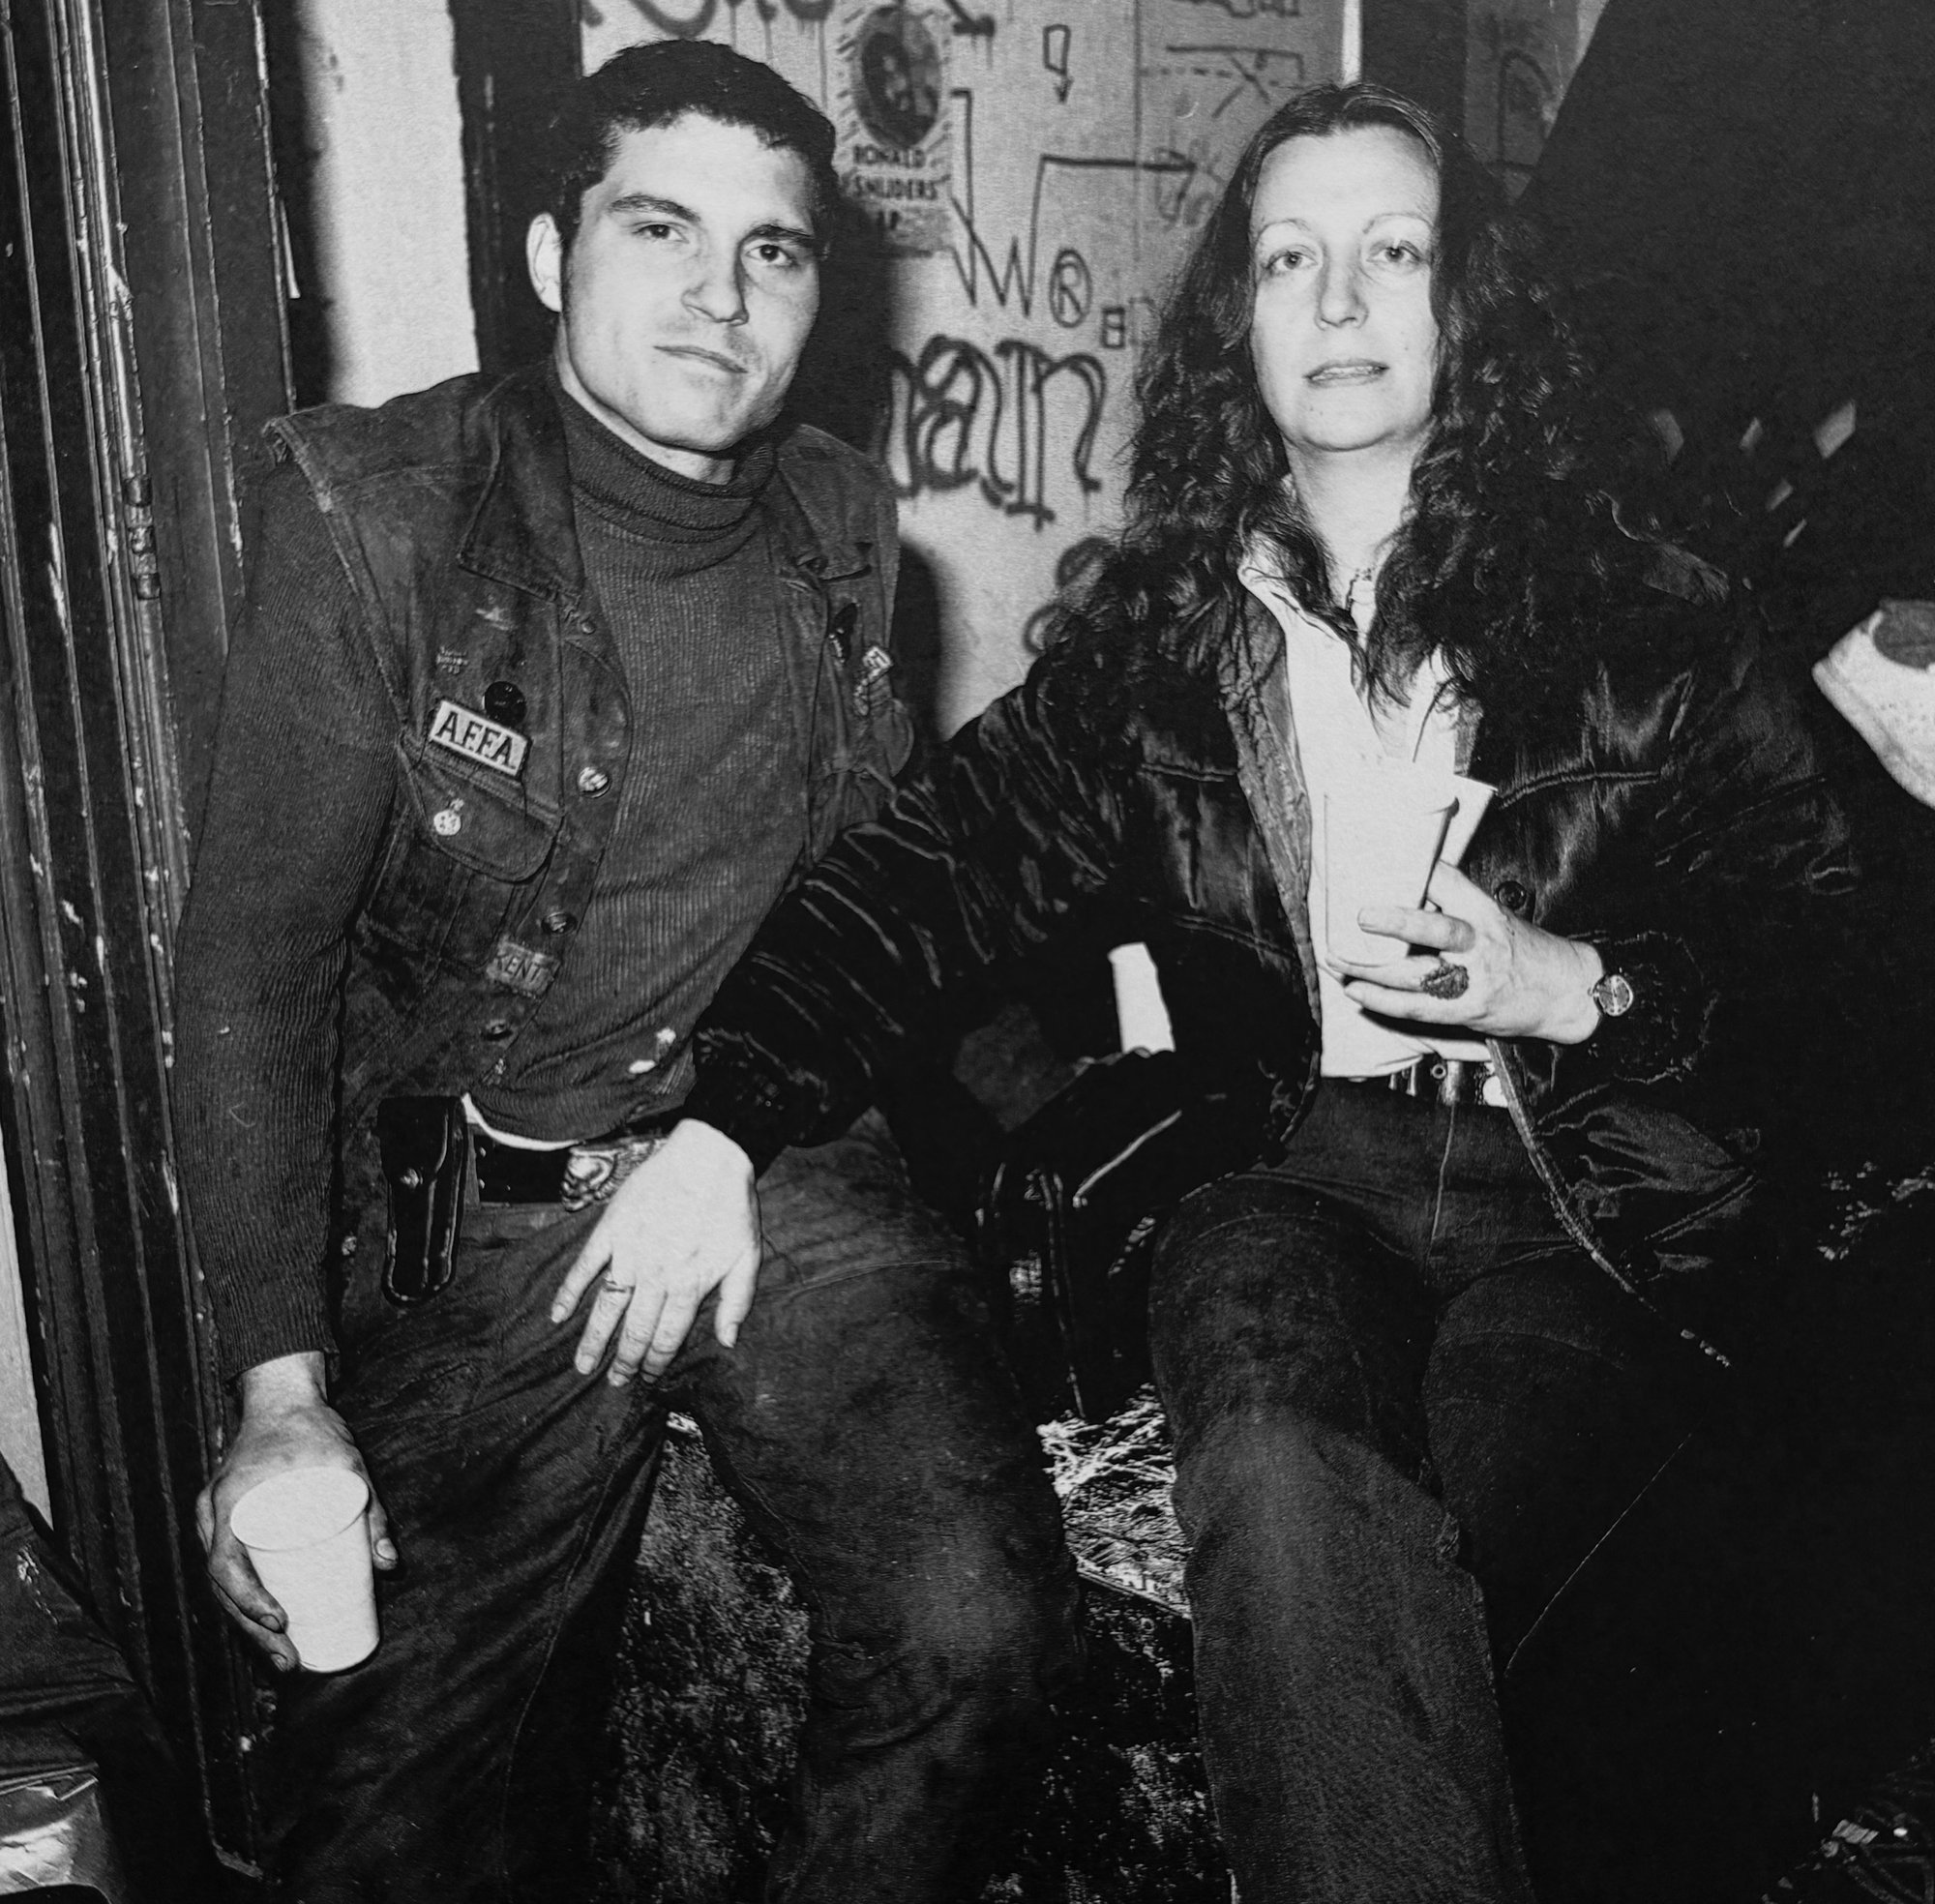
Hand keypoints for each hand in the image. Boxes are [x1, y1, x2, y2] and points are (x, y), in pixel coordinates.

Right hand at [194, 1352, 395, 1671]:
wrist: (283, 1397)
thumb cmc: (314, 1429)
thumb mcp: (349, 1463)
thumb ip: (372, 1511)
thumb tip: (388, 1566)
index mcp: (229, 1500)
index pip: (225, 1564)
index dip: (247, 1601)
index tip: (280, 1621)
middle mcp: (212, 1515)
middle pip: (222, 1587)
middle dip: (253, 1630)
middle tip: (289, 1659)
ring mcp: (214, 1520)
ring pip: (223, 1583)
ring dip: (248, 1623)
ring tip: (285, 1654)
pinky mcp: (226, 1522)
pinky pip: (227, 1568)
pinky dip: (243, 1600)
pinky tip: (267, 1626)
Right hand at [549, 1119, 760, 1387]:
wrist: (709, 1156)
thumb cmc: (731, 1207)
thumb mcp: (746, 1256)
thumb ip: (737, 1302)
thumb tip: (727, 1342)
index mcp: (689, 1285)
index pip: (667, 1337)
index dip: (656, 1362)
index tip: (647, 1378)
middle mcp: (656, 1276)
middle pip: (635, 1330)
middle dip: (625, 1362)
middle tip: (615, 1384)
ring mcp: (630, 1253)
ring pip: (606, 1308)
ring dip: (593, 1340)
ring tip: (583, 1366)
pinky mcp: (611, 1230)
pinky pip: (584, 1268)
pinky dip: (568, 1292)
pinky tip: (557, 1315)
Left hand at [1335, 861, 1604, 1043]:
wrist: (1569, 992)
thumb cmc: (1526, 950)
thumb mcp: (1496, 916)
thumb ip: (1456, 904)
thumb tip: (1406, 886)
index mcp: (1484, 910)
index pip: (1447, 881)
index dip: (1415, 870)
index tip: (1379, 859)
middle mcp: (1478, 942)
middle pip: (1435, 928)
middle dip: (1396, 922)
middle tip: (1360, 915)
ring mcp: (1473, 978)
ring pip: (1417, 972)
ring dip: (1371, 969)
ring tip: (1338, 960)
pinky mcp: (1467, 1009)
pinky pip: (1418, 1007)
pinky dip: (1383, 1001)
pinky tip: (1357, 991)